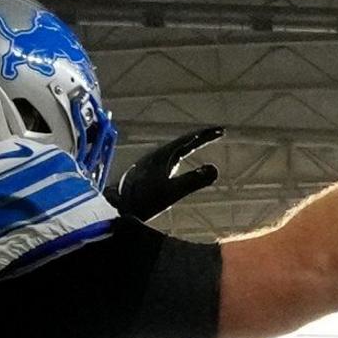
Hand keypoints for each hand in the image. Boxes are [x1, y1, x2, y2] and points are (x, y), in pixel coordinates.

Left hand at [106, 125, 224, 224]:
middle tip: (216, 134)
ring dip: (189, 145)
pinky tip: (178, 162)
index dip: (206, 136)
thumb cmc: (143, 200)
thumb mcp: (172, 191)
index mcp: (164, 156)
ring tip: (200, 143)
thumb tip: (216, 169)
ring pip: (174, 149)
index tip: (221, 131)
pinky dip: (180, 154)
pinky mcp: (147, 171)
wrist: (116, 207)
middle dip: (200, 137)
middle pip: (182, 142)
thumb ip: (193, 181)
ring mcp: (151, 163)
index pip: (189, 140)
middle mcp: (157, 155)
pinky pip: (169, 158)